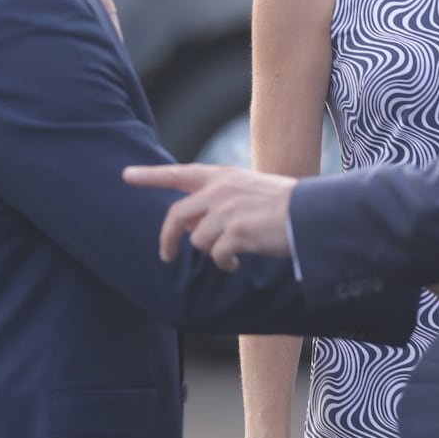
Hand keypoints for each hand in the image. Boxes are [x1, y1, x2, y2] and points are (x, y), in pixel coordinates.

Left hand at [123, 163, 295, 269]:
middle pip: (176, 216)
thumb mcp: (248, 190)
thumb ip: (219, 200)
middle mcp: (220, 190)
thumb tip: (192, 226)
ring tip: (230, 256)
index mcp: (223, 176)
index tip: (126, 175)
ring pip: (198, 241)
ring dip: (212, 253)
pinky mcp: (237, 232)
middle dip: (168, 239)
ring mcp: (227, 210)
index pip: (178, 174)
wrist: (312, 214)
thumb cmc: (284, 206)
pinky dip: (224, 263)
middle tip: (166, 255)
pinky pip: (217, 255)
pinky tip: (236, 263)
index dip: (150, 175)